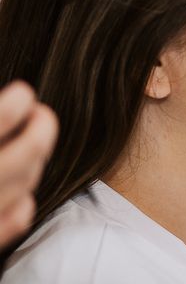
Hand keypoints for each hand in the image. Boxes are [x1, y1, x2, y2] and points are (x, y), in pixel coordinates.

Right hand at [0, 82, 57, 248]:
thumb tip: (17, 97)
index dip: (15, 105)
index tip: (24, 93)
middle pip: (22, 158)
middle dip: (40, 132)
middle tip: (43, 114)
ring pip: (24, 187)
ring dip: (35, 162)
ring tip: (32, 145)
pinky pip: (12, 222)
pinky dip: (23, 204)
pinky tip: (25, 191)